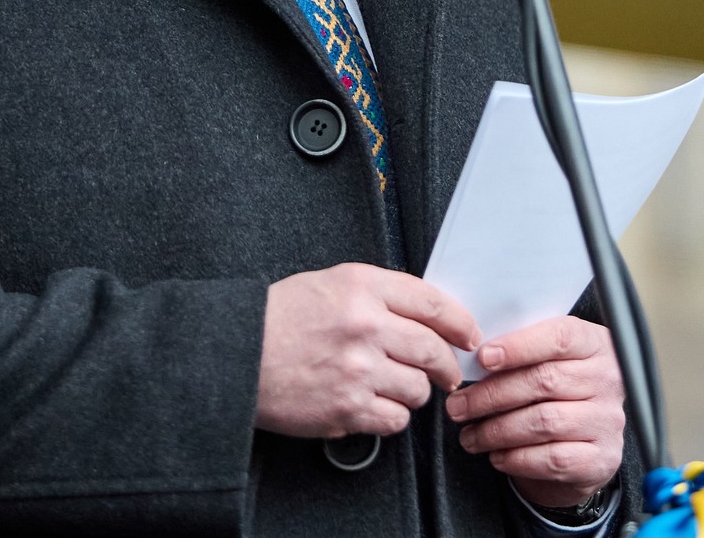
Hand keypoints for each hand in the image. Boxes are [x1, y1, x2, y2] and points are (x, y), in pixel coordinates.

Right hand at [256, 263, 480, 437]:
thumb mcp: (331, 283)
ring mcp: (357, 370)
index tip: (469, 336)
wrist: (234, 354)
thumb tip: (426, 314)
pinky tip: (376, 406)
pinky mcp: (346, 409)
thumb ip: (379, 294)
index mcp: (363, 287)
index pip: (433, 303)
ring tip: (396, 387)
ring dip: (415, 392)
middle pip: (434, 350)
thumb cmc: (279, 317)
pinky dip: (392, 416)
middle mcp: (365, 326)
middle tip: (448, 374)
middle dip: (448, 367)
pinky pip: (395, 420)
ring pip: (418, 390)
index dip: (460, 323)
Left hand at [444, 316, 624, 508]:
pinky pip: (552, 458)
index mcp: (595, 344)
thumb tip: (471, 356)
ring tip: (469, 435)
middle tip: (458, 406)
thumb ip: (521, 352)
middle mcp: (609, 380)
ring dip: (496, 430)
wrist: (584, 444)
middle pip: (544, 381)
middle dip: (491, 395)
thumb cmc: (555, 394)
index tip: (483, 358)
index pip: (560, 337)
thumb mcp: (546, 361)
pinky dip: (516, 458)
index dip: (519, 346)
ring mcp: (608, 421)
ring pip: (544, 422)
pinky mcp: (601, 459)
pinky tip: (496, 455)